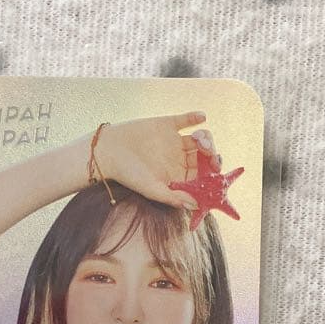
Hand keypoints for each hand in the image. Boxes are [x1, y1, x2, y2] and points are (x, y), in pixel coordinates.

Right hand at [94, 112, 221, 209]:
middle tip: (211, 155)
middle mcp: (178, 158)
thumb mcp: (151, 189)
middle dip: (211, 155)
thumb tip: (196, 206)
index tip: (216, 172)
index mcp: (177, 175)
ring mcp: (174, 141)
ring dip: (205, 138)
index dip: (211, 174)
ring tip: (200, 140)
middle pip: (203, 156)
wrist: (108, 151)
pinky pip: (186, 120)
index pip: (201, 175)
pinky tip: (201, 118)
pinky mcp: (167, 124)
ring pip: (199, 138)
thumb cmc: (128, 175)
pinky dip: (195, 118)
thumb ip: (173, 197)